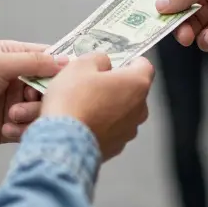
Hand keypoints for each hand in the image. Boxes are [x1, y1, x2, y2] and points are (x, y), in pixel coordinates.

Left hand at [0, 41, 69, 153]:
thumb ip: (33, 62)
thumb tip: (66, 61)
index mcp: (13, 57)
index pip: (48, 57)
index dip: (61, 66)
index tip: (71, 76)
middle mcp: (17, 79)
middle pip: (50, 86)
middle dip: (44, 95)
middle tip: (31, 99)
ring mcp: (15, 103)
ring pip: (42, 108)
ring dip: (30, 113)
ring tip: (12, 116)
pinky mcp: (11, 125)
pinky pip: (30, 128)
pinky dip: (22, 129)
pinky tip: (6, 128)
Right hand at [40, 54, 154, 160]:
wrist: (62, 141)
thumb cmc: (73, 101)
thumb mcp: (80, 65)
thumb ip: (98, 59)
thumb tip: (103, 63)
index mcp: (137, 84)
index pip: (144, 66)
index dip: (130, 61)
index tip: (117, 61)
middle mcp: (140, 109)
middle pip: (133, 91)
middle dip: (117, 85)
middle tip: (93, 83)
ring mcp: (129, 131)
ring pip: (123, 112)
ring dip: (109, 107)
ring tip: (85, 105)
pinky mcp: (116, 147)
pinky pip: (112, 131)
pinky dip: (102, 126)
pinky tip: (83, 123)